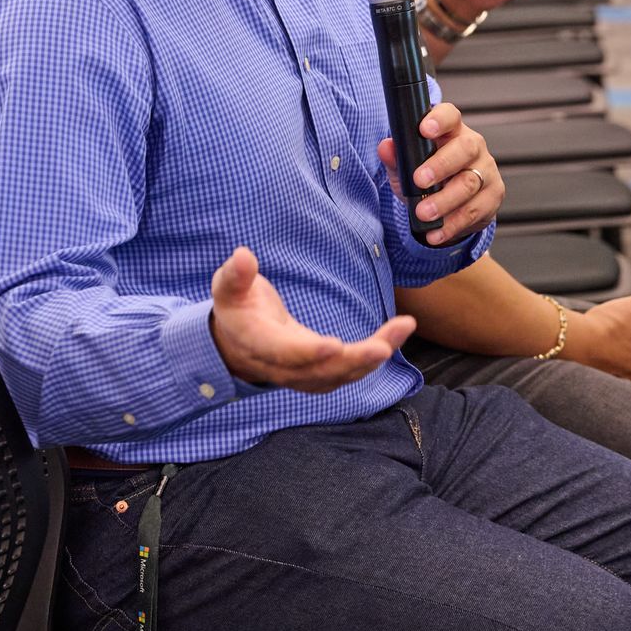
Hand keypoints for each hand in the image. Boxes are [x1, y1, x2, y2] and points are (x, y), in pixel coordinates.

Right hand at [208, 245, 414, 391]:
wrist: (235, 343)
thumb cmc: (236, 307)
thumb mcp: (227, 286)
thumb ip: (235, 274)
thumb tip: (243, 255)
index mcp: (258, 343)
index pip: (283, 352)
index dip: (307, 353)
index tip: (334, 346)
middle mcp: (282, 366)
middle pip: (320, 372)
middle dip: (353, 361)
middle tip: (384, 348)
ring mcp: (302, 373)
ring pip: (340, 374)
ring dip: (373, 358)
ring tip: (403, 328)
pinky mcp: (319, 372)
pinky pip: (349, 370)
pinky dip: (375, 355)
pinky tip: (399, 331)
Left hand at [376, 100, 502, 246]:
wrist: (450, 207)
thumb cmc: (428, 178)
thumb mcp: (407, 168)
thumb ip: (396, 158)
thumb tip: (386, 147)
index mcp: (451, 132)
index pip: (450, 116)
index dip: (439, 119)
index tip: (424, 129)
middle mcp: (473, 147)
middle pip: (465, 148)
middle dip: (441, 165)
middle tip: (419, 181)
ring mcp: (486, 171)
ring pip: (470, 182)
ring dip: (444, 201)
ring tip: (423, 213)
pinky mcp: (492, 196)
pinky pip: (475, 210)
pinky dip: (453, 224)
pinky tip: (436, 231)